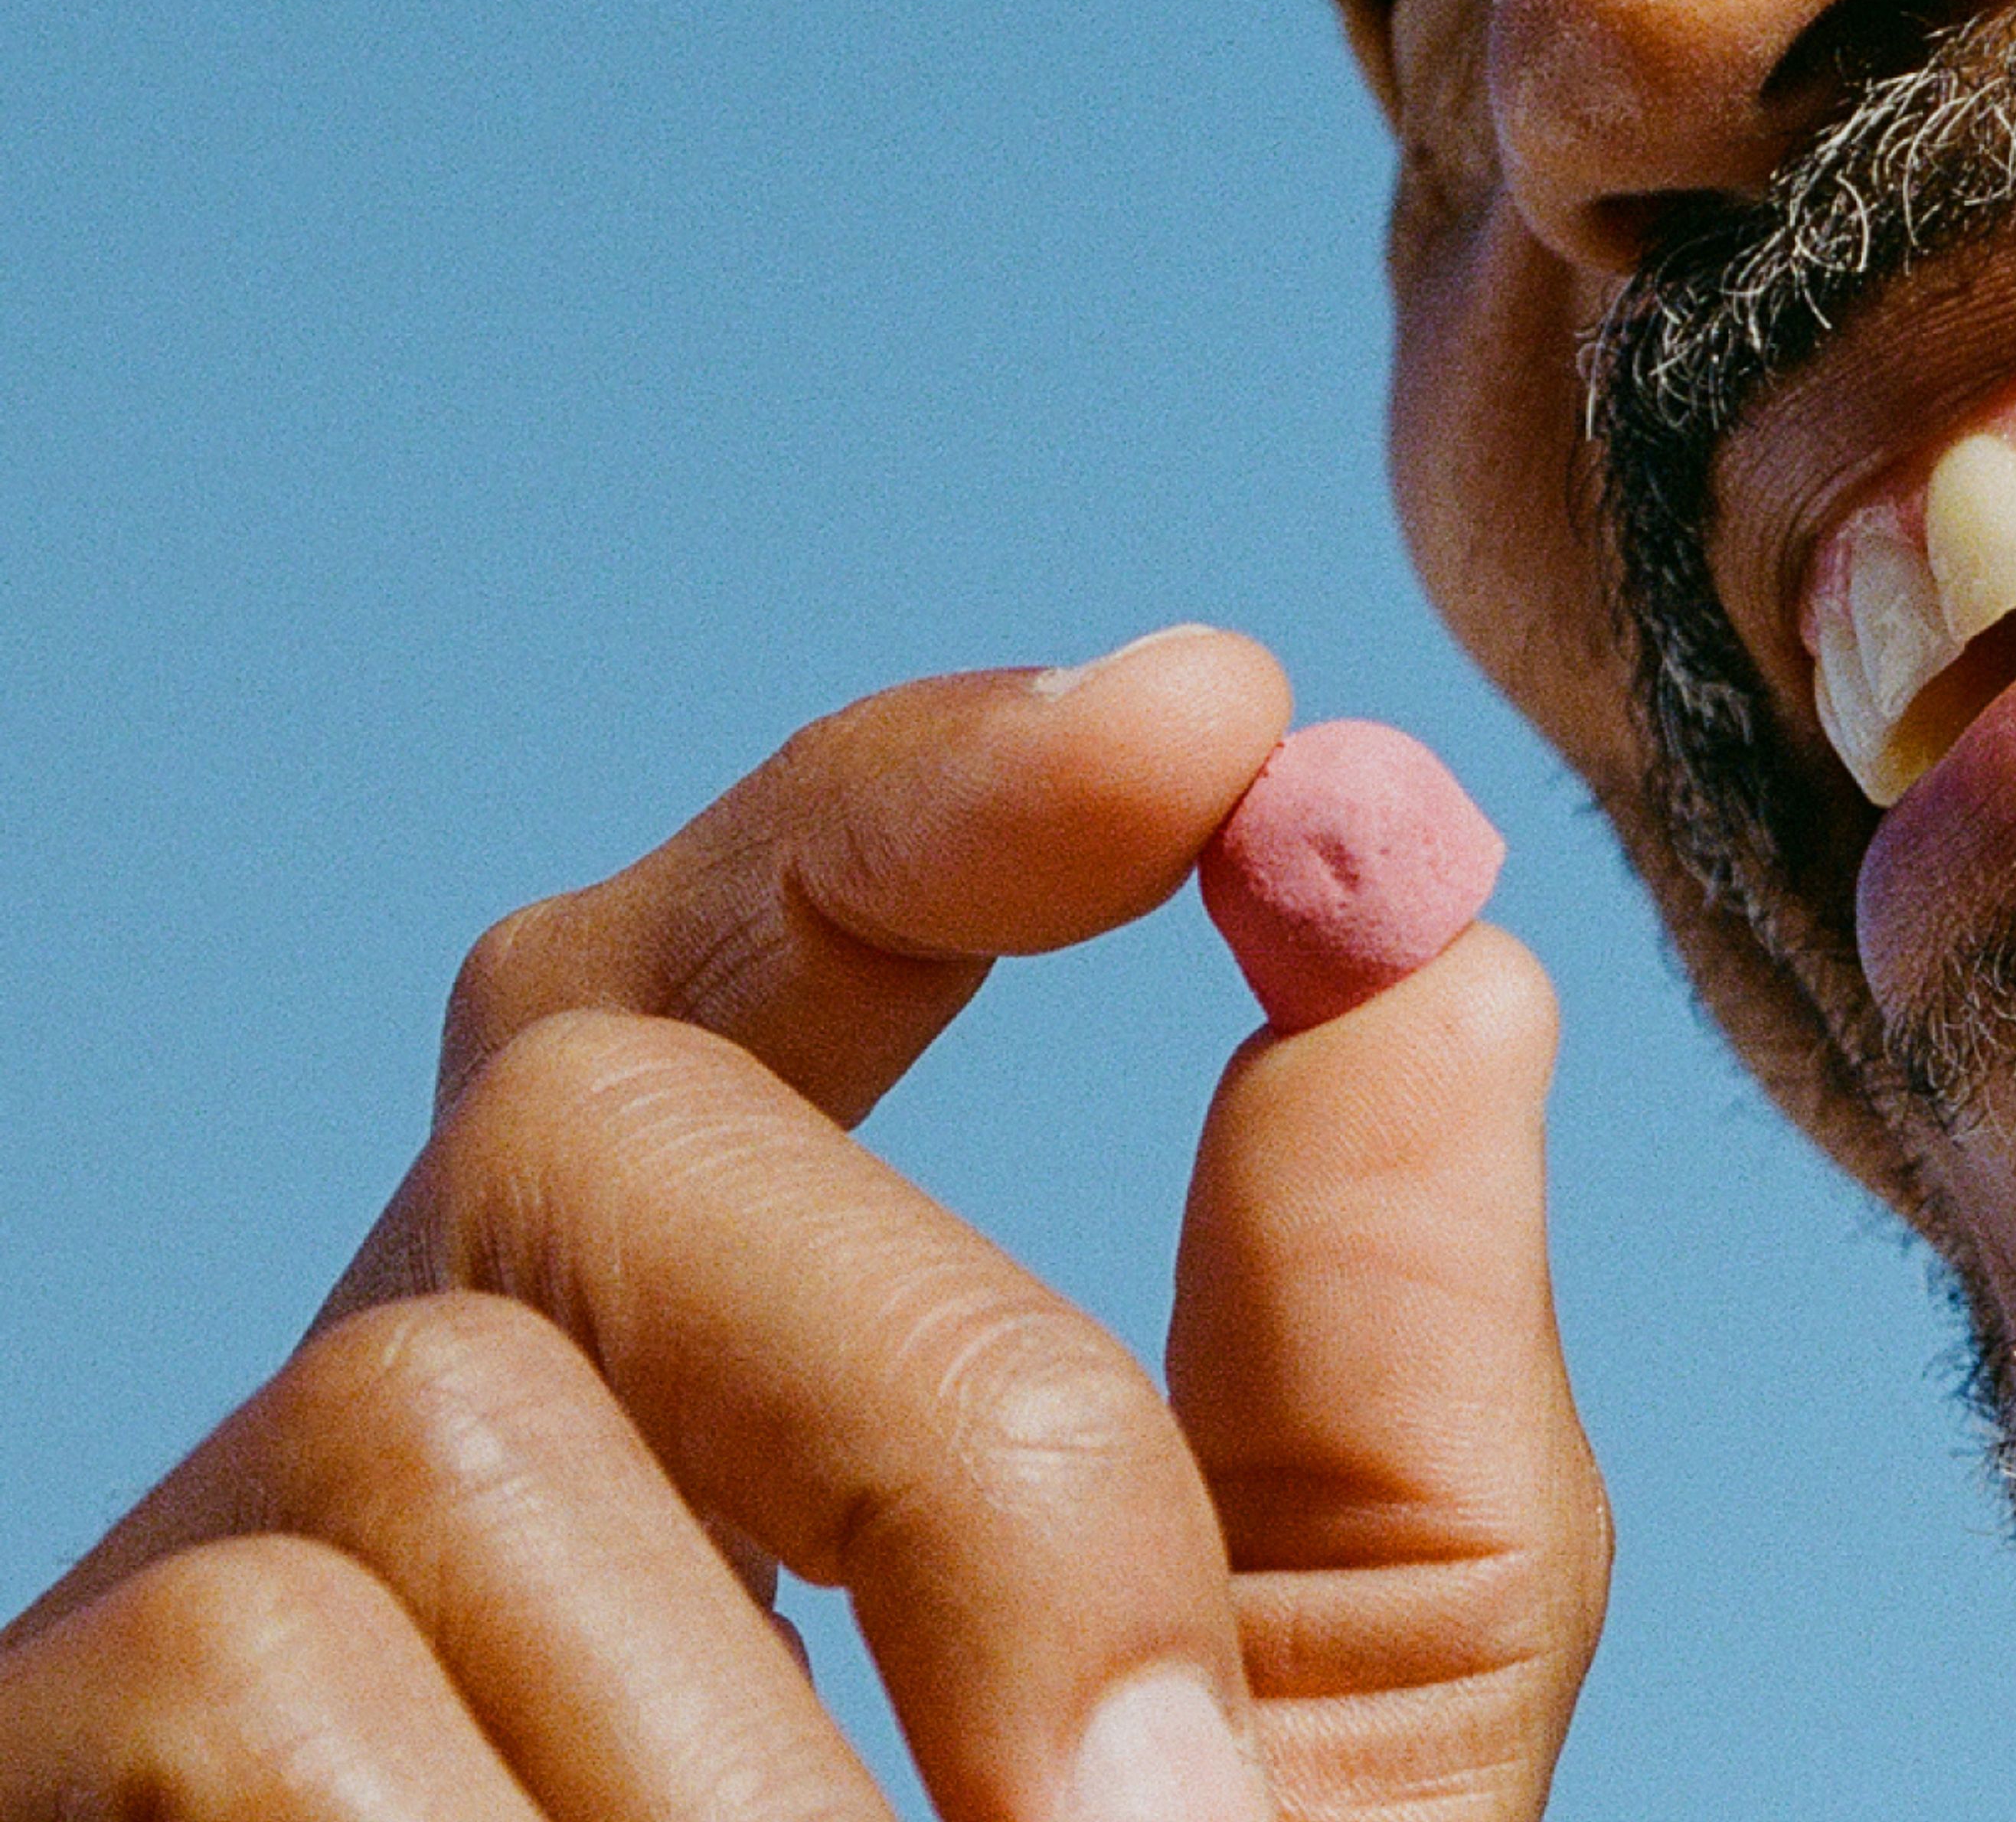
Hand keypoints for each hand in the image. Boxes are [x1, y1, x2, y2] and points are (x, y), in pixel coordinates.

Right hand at [0, 628, 1609, 1816]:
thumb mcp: (1319, 1709)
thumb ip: (1384, 1364)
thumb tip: (1457, 958)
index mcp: (699, 1337)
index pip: (753, 923)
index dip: (942, 785)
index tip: (1210, 719)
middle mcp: (430, 1383)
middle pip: (601, 1107)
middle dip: (947, 1423)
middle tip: (1141, 1800)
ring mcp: (201, 1578)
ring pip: (435, 1423)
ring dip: (752, 1764)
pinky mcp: (53, 1768)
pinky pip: (254, 1687)